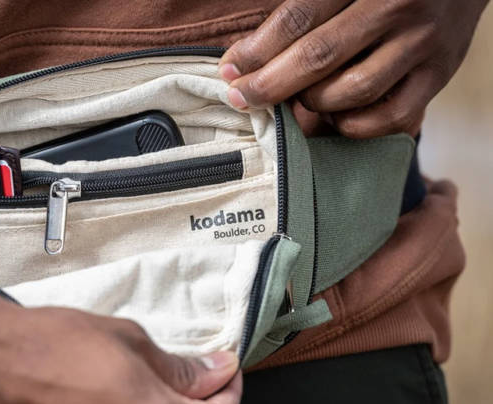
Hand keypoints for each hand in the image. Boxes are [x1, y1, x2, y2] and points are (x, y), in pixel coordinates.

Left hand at [218, 0, 488, 137]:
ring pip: (350, 92)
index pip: (298, 19)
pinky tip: (338, 116)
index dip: (256, 50)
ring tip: (300, 99)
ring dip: (312, 103)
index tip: (229, 70)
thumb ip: (305, 12)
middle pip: (317, 58)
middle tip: (243, 97)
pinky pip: (389, 119)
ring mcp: (422, 44)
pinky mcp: (440, 76)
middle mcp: (397, 8)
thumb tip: (248, 59)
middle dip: (270, 85)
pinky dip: (353, 125)